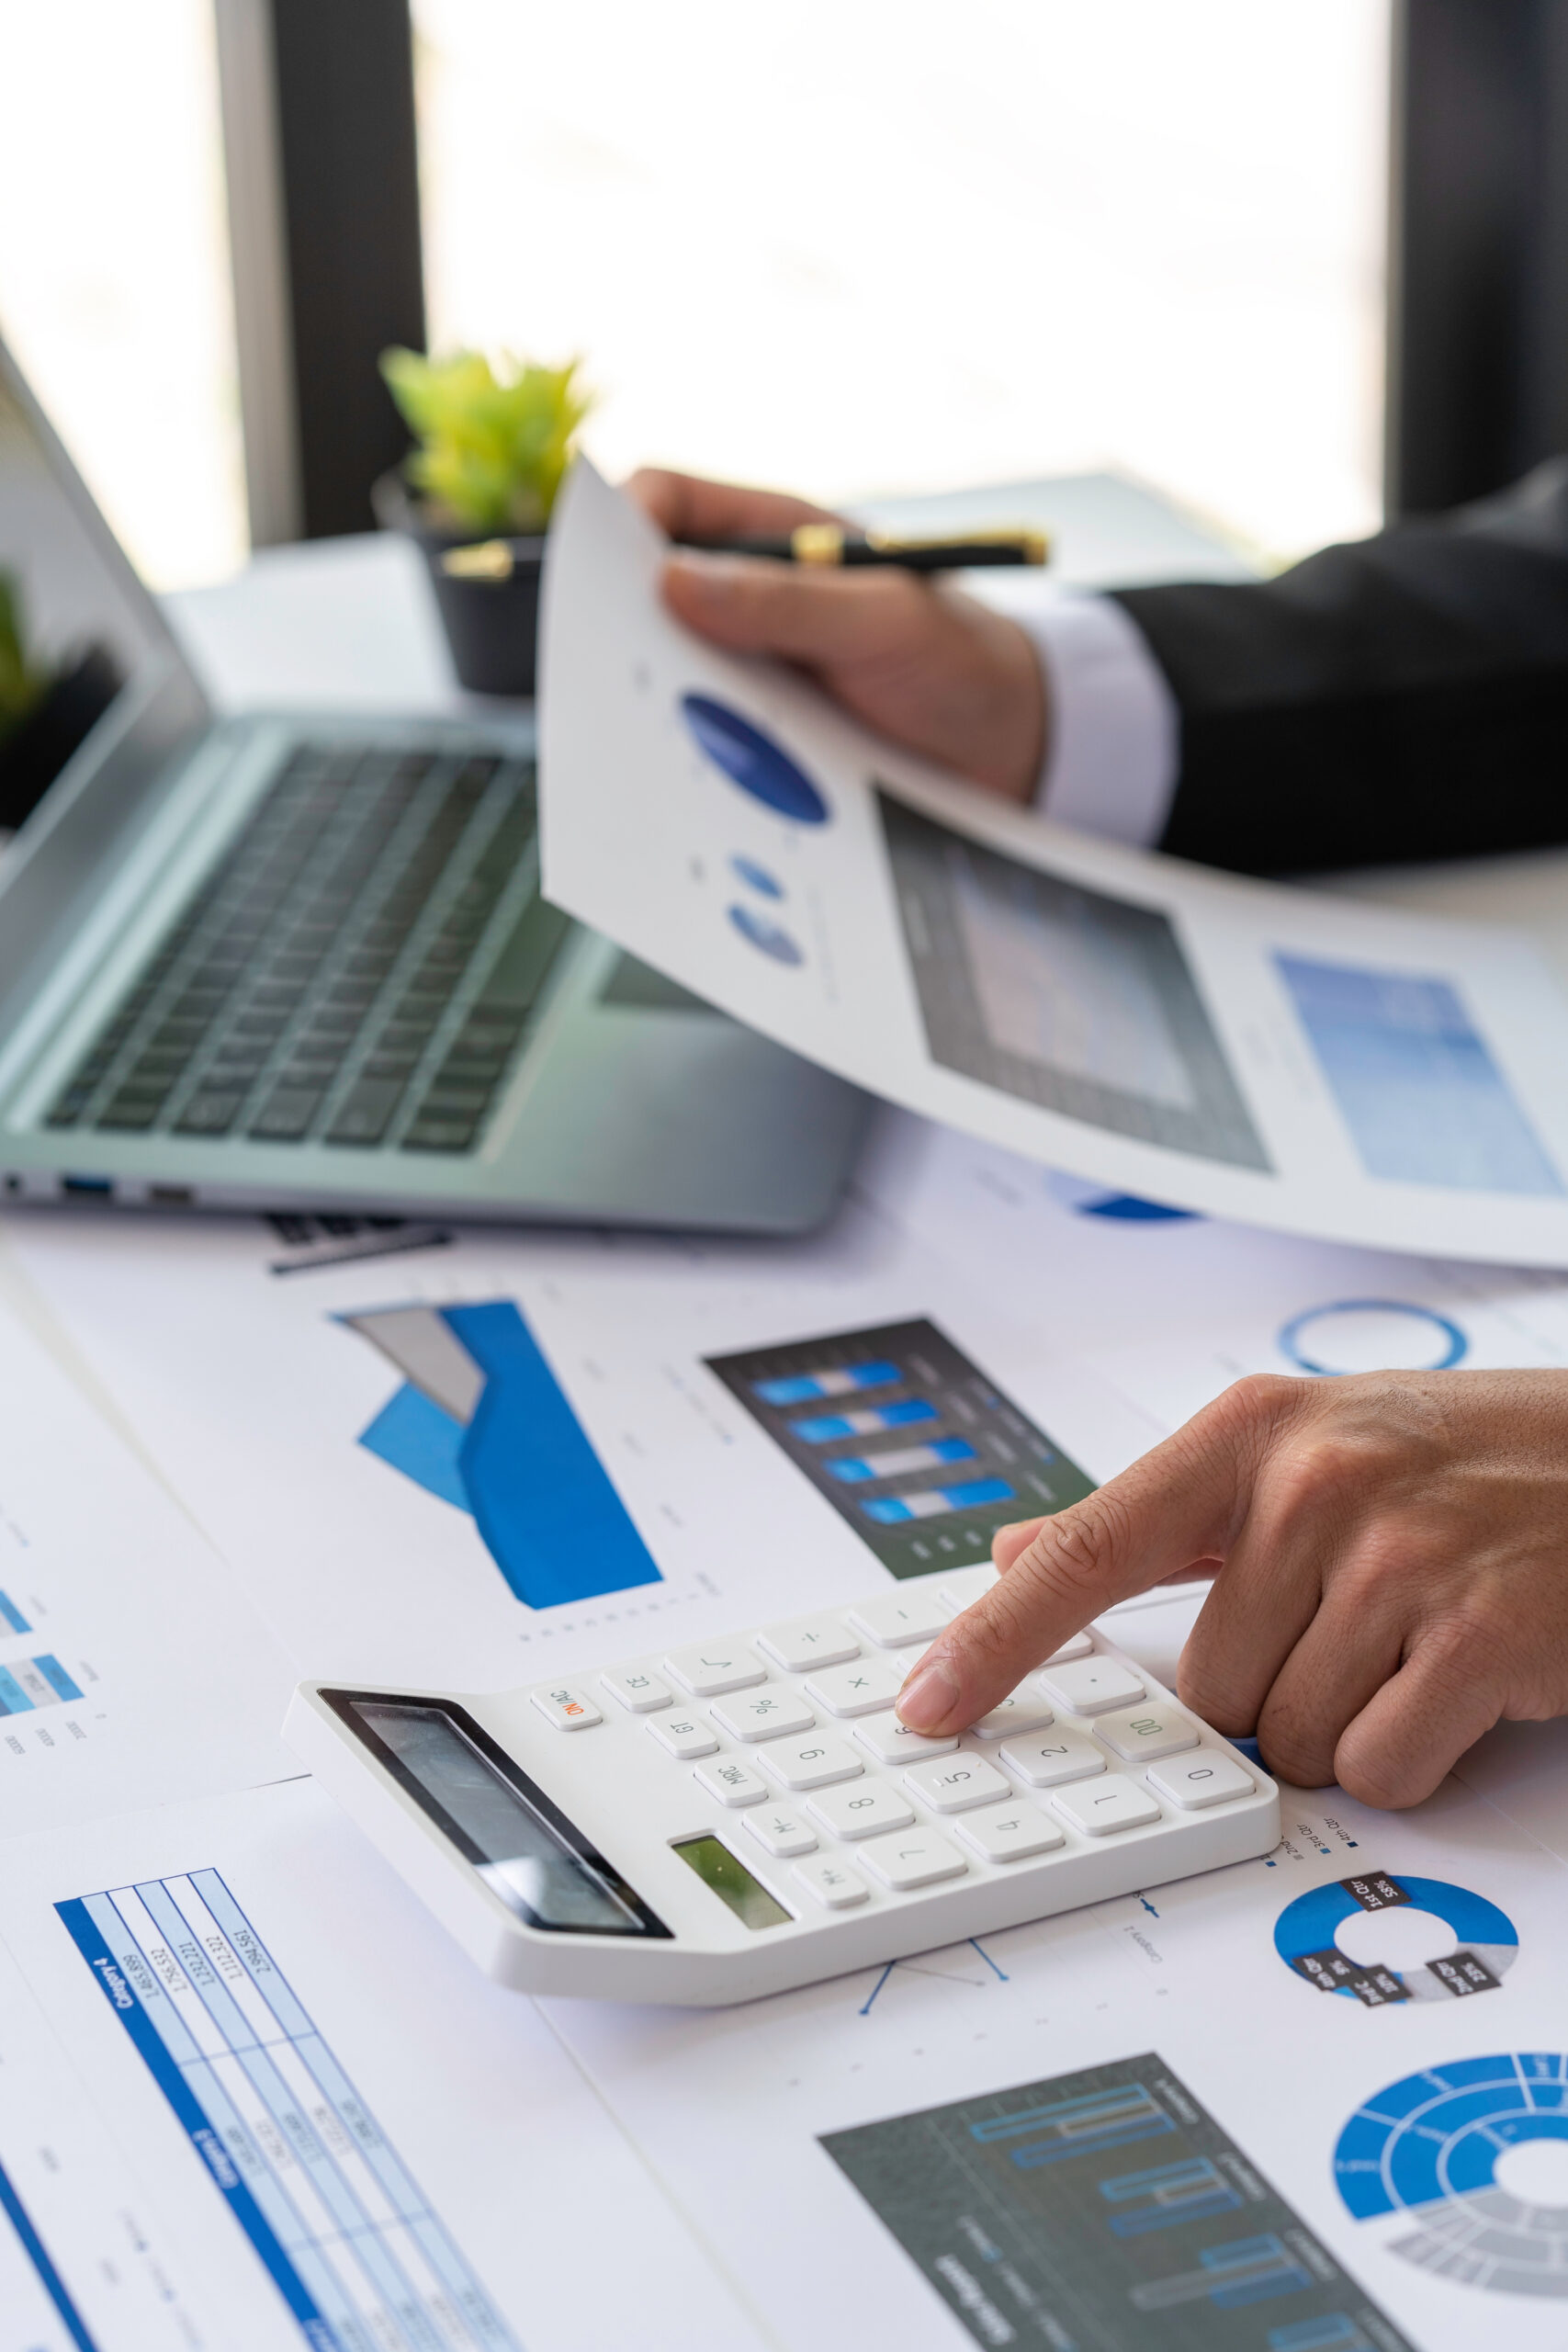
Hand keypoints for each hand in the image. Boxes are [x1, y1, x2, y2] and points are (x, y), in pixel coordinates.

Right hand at [624, 467, 1047, 799]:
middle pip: (647, 595)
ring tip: (651, 742)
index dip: (621, 525)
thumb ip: (789, 602)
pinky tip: (693, 786)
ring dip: (657, 707)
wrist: (1014, 751)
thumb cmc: (961, 659)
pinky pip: (703, 740)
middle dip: (620, 631)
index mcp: (775, 535)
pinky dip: (691, 759)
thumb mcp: (886, 620)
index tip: (599, 578)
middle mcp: (750, 598)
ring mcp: (750, 669)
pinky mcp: (759, 735)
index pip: (667, 503)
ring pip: (666, 677)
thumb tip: (675, 585)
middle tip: (610, 677)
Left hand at [895, 1369, 1567, 1806]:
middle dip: (1277, 1687)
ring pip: (1288, 1739)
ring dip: (1349, 1720)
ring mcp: (1397, 1557)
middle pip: (1206, 1688)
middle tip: (1359, 1621)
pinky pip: (1378, 1768)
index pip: (1087, 1547)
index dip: (995, 1636)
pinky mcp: (1479, 1634)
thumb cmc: (1465, 1459)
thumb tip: (1015, 1550)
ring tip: (1415, 1639)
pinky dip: (1415, 1753)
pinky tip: (1459, 1679)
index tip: (928, 1700)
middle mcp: (1313, 1483)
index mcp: (1251, 1432)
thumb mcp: (1304, 1446)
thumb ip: (1159, 1516)